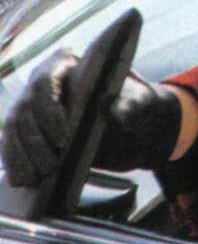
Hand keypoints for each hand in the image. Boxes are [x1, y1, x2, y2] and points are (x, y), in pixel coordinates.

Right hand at [1, 52, 182, 185]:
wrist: (135, 127)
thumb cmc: (135, 106)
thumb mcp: (138, 103)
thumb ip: (127, 105)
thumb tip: (111, 108)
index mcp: (68, 64)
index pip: (45, 82)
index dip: (49, 110)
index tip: (64, 136)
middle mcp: (44, 82)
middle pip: (25, 109)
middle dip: (36, 141)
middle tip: (51, 166)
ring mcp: (33, 107)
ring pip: (16, 129)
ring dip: (23, 155)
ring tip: (38, 177)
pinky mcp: (31, 130)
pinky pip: (13, 145)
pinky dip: (16, 162)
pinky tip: (24, 179)